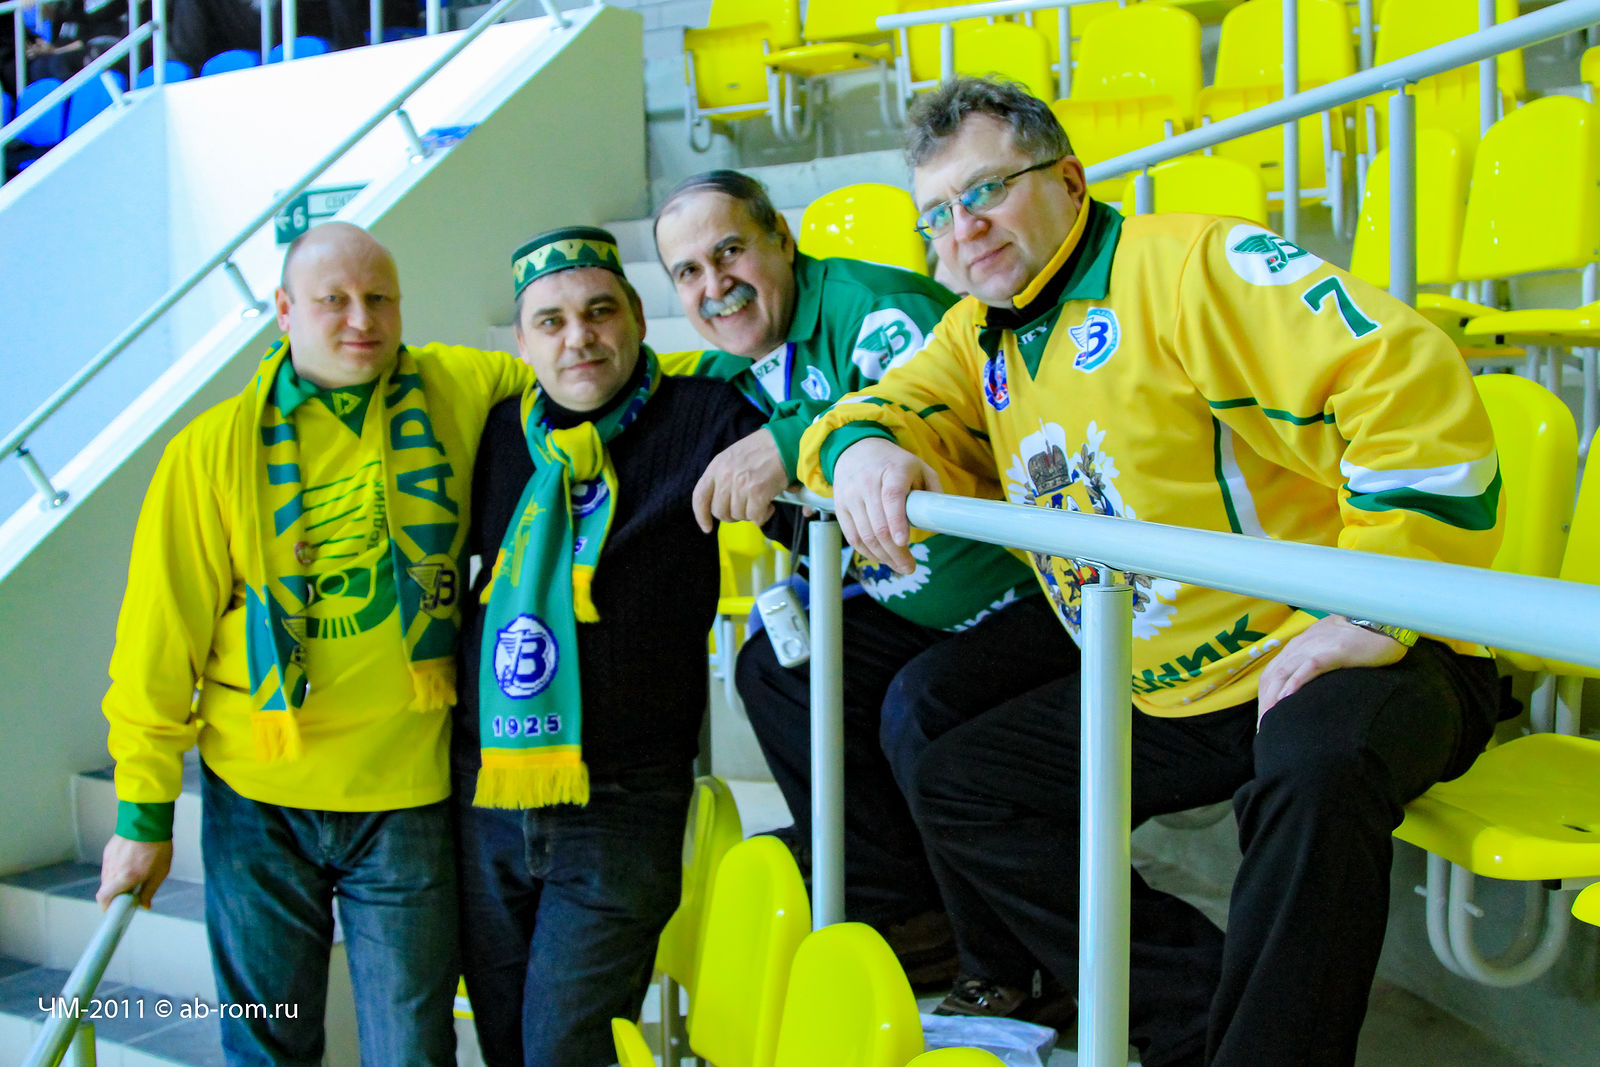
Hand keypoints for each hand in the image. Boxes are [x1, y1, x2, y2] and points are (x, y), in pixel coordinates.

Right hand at [97, 835, 172, 909]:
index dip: (107, 908)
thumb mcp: (159, 872)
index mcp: (124, 878)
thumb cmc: (158, 847)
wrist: (148, 821)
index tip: (115, 910)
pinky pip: (109, 866)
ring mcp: (108, 860)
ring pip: (107, 878)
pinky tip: (130, 862)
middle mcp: (112, 871)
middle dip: (115, 895)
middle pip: (105, 890)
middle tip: (129, 892)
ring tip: (133, 873)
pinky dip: (116, 869)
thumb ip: (149, 891)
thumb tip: (144, 906)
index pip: (103, 899)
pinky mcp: (108, 851)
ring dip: (116, 881)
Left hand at [692, 429, 792, 532]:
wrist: (784, 442)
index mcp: (716, 467)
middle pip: (720, 512)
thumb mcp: (732, 458)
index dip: (701, 516)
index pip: (700, 497)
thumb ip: (723, 478)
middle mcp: (725, 477)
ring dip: (750, 514)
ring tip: (761, 502)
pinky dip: (763, 516)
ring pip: (739, 516)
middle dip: (733, 516)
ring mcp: (740, 485)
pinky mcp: (757, 492)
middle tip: (746, 509)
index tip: (707, 528)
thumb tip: (724, 503)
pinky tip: (770, 505)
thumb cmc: (762, 450)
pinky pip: (755, 517)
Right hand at [830, 438, 941, 574]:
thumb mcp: (918, 467)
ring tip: (898, 566)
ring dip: (883, 556)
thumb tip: (940, 520)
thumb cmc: (893, 463)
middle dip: (895, 552)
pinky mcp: (839, 507)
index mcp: (892, 471)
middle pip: (878, 525)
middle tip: (909, 567)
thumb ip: (932, 489)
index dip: (897, 522)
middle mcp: (867, 483)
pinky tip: (881, 558)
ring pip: (865, 535)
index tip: (905, 542)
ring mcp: (850, 496)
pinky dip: (867, 552)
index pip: (891, 498)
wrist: (856, 449)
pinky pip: (852, 536)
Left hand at [1256, 615, 1410, 722]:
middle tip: (1264, 730)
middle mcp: (1299, 647)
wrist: (1382, 624)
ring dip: (1274, 698)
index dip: (1265, 698)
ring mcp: (1314, 648)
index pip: (1272, 675)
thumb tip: (1307, 694)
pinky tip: (1287, 698)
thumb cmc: (1358, 642)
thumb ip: (1314, 668)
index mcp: (1297, 649)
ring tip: (1270, 721)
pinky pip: (1308, 667)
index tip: (1265, 722)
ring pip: (1284, 673)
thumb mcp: (1328, 655)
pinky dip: (1295, 683)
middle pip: (1272, 677)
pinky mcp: (1332, 651)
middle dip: (1265, 704)